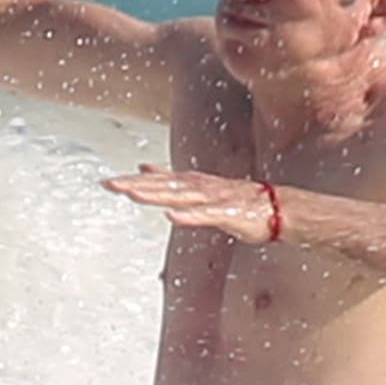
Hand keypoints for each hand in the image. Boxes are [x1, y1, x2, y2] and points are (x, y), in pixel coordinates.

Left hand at [104, 166, 280, 241]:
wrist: (278, 207)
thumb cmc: (238, 201)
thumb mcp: (199, 189)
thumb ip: (171, 180)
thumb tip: (144, 168)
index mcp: (192, 184)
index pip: (158, 182)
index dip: (133, 182)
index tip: (107, 182)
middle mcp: (199, 188)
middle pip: (163, 187)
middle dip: (135, 186)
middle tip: (109, 185)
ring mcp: (213, 200)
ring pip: (180, 197)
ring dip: (156, 195)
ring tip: (132, 195)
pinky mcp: (229, 214)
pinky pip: (206, 216)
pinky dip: (189, 215)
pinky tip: (172, 217)